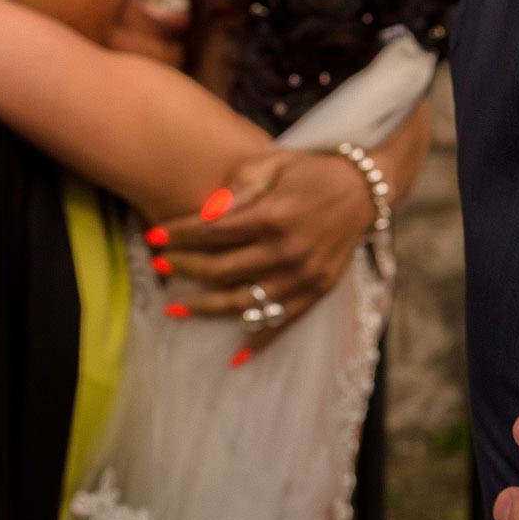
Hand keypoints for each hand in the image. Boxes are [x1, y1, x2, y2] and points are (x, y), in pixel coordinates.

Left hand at [152, 150, 378, 347]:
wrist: (365, 189)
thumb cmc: (312, 171)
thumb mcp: (275, 162)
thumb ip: (240, 185)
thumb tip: (204, 213)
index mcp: (274, 216)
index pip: (211, 232)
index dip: (178, 235)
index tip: (153, 237)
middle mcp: (288, 251)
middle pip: (220, 270)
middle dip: (183, 268)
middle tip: (159, 265)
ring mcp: (304, 276)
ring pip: (243, 303)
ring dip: (204, 308)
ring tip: (174, 309)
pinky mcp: (318, 291)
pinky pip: (283, 323)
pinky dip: (259, 342)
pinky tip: (234, 356)